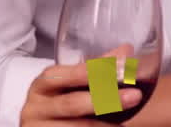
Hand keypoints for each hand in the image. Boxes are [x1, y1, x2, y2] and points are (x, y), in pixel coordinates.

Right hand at [20, 62, 141, 126]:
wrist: (46, 126)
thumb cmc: (61, 100)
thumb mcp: (73, 82)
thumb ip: (98, 67)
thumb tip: (126, 51)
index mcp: (42, 85)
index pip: (60, 75)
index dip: (86, 72)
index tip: (115, 69)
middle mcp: (35, 108)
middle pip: (70, 104)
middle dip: (105, 99)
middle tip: (135, 96)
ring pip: (75, 126)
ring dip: (104, 125)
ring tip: (127, 123)